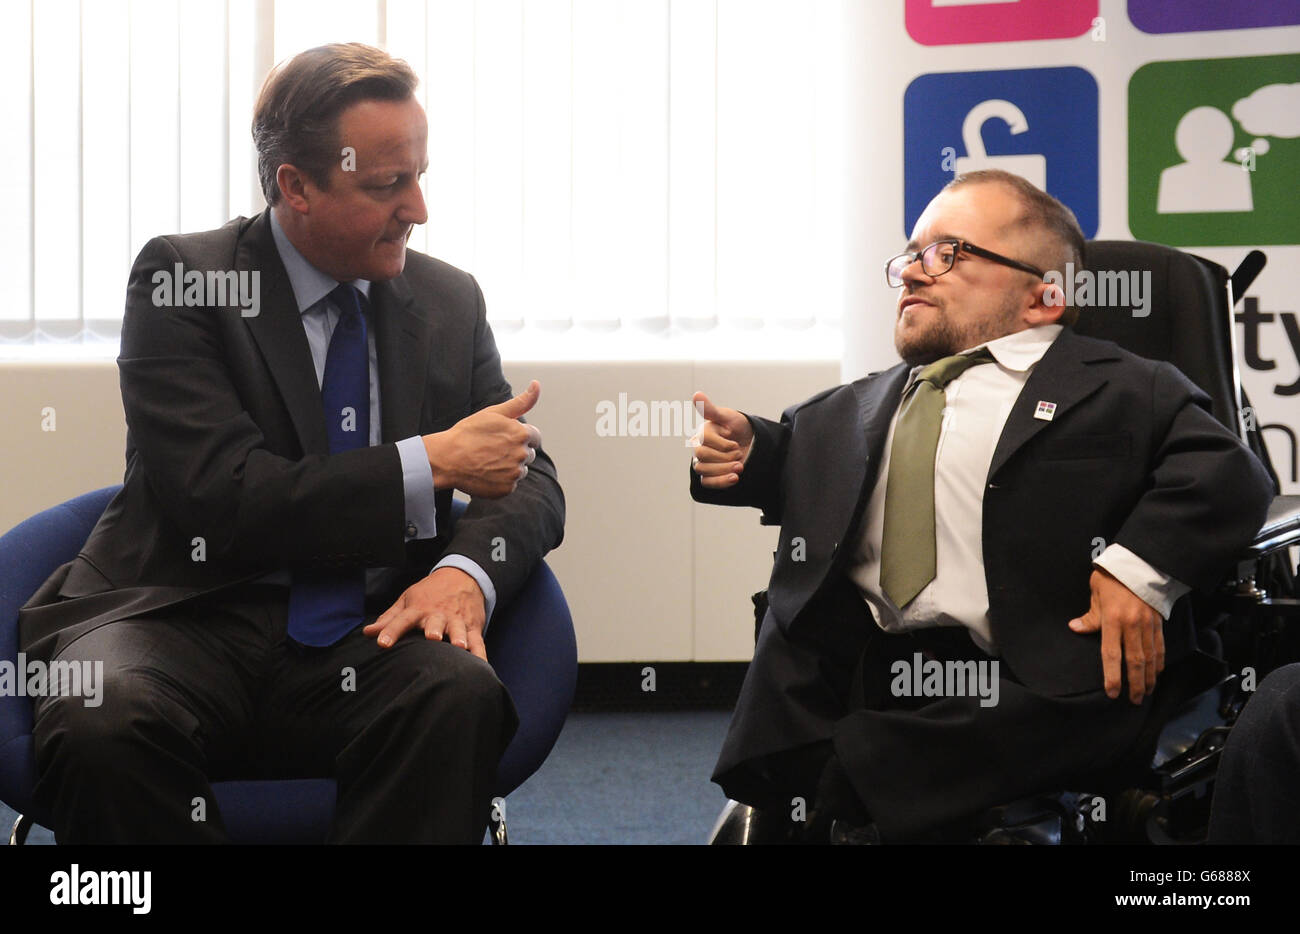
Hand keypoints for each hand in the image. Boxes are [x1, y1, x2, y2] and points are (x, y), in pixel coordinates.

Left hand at [363, 566, 487, 660]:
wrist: (462, 577)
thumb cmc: (430, 593)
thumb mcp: (407, 600)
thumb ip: (389, 619)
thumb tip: (367, 633)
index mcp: (419, 609)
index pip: (402, 620)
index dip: (391, 631)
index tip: (382, 643)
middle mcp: (438, 614)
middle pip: (435, 622)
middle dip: (435, 630)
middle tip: (433, 638)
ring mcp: (458, 620)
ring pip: (459, 629)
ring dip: (459, 637)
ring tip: (459, 646)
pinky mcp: (473, 627)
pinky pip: (478, 642)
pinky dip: (480, 654)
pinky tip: (481, 666)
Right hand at [423, 380, 541, 497]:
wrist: (447, 458)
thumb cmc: (468, 433)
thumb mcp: (494, 413)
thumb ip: (520, 402)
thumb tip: (537, 384)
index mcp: (522, 434)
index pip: (534, 437)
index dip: (519, 436)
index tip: (502, 438)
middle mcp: (523, 455)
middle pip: (528, 454)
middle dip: (514, 451)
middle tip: (491, 449)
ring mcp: (515, 474)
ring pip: (519, 470)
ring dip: (509, 466)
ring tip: (487, 461)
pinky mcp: (507, 489)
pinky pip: (510, 484)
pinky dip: (500, 480)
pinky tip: (485, 472)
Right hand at [690, 391, 753, 489]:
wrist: (751, 443)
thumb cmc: (738, 427)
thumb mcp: (728, 417)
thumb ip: (711, 409)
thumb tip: (696, 395)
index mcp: (701, 433)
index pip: (704, 440)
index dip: (721, 443)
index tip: (734, 441)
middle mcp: (698, 448)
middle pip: (701, 456)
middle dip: (724, 456)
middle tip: (739, 452)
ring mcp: (703, 463)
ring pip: (703, 470)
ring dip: (724, 470)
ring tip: (740, 466)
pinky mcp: (709, 476)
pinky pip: (707, 482)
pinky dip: (721, 482)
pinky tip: (735, 478)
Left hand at [1068, 567, 1164, 703]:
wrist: (1139, 563)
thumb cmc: (1111, 578)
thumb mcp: (1095, 594)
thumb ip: (1089, 616)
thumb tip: (1075, 629)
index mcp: (1113, 619)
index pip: (1111, 654)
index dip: (1112, 676)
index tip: (1112, 692)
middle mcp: (1132, 625)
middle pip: (1135, 661)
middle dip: (1135, 684)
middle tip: (1134, 701)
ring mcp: (1148, 625)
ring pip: (1150, 657)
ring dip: (1149, 677)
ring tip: (1146, 693)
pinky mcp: (1158, 622)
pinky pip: (1160, 647)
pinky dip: (1159, 662)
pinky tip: (1157, 673)